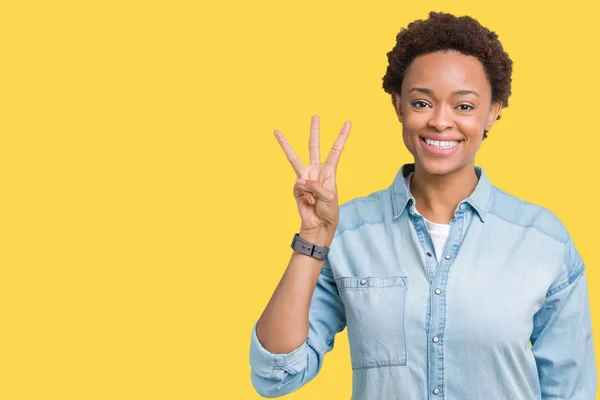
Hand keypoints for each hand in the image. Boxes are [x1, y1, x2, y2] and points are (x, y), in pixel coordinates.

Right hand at [274, 115, 351, 238]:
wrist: (319, 225)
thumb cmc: (329, 211)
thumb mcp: (328, 196)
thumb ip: (314, 185)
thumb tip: (298, 180)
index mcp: (329, 171)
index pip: (336, 150)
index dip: (342, 136)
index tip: (348, 122)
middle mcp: (316, 171)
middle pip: (314, 147)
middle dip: (314, 131)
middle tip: (315, 116)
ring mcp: (305, 178)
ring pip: (293, 159)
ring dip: (285, 145)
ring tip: (276, 131)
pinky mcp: (296, 187)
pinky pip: (298, 187)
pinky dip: (305, 195)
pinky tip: (309, 202)